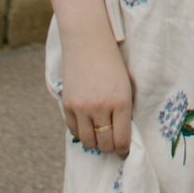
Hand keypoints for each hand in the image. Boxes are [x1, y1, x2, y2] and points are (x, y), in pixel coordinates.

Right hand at [59, 28, 134, 157]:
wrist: (88, 40)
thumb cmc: (112, 62)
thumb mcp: (125, 86)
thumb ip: (124, 111)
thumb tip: (121, 137)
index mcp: (121, 102)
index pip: (122, 140)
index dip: (124, 150)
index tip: (124, 151)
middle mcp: (101, 107)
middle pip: (105, 144)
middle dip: (110, 148)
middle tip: (111, 144)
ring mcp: (82, 107)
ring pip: (88, 141)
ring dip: (95, 143)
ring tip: (99, 137)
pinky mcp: (68, 104)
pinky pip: (74, 130)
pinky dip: (81, 132)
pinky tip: (87, 126)